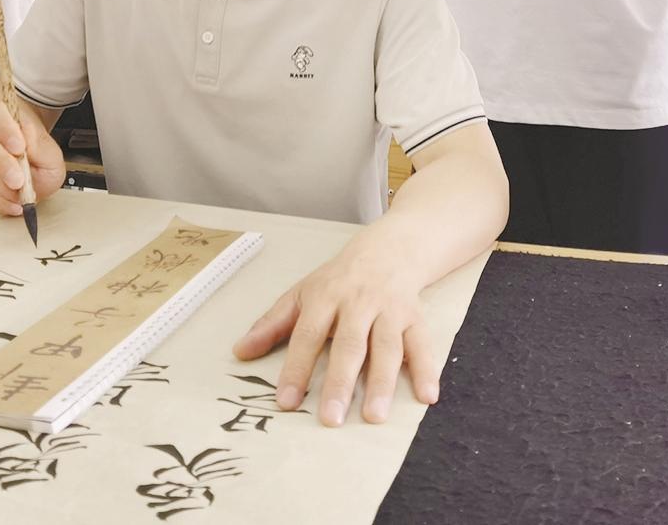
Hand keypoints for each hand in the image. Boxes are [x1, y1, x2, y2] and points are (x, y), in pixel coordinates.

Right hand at [0, 78, 65, 216]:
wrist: (24, 150)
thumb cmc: (34, 144)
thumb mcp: (47, 141)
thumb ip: (41, 147)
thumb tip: (28, 151)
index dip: (6, 131)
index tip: (19, 147)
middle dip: (1, 164)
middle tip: (18, 181)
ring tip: (20, 198)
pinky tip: (11, 206)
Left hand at [233, 239, 437, 426]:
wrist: (390, 248)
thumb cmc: (340, 278)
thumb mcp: (302, 293)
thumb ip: (272, 324)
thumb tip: (239, 352)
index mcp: (325, 297)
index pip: (308, 335)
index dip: (296, 368)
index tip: (286, 402)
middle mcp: (359, 303)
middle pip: (350, 345)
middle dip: (341, 383)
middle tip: (331, 418)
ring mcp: (389, 310)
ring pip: (387, 347)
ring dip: (382, 383)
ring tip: (374, 416)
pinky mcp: (415, 317)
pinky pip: (422, 344)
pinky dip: (426, 370)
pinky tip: (427, 396)